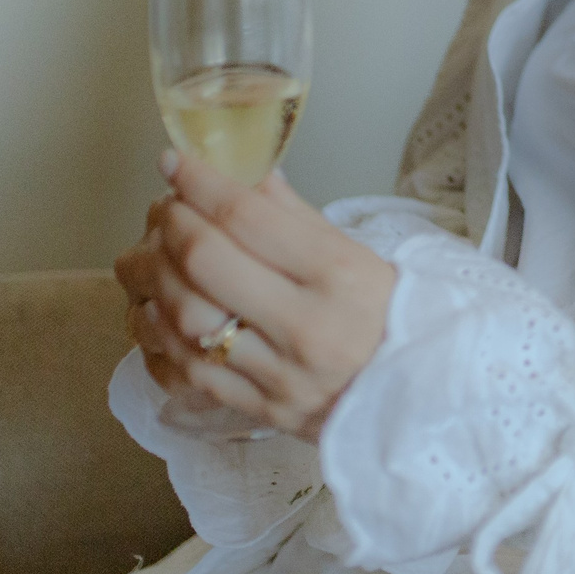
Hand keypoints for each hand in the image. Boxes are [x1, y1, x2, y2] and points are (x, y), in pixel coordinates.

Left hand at [115, 150, 396, 440]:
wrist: (421, 396)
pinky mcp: (263, 410)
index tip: (176, 163)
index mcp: (340, 276)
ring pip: (189, 319)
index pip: (248, 218)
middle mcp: (308, 325)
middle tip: (167, 209)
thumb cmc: (391, 317)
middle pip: (209, 263)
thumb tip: (245, 176)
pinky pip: (191, 372)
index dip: (201, 184)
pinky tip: (159, 310)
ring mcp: (282, 374)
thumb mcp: (358, 257)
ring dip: (158, 279)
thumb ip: (296, 218)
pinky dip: (162, 336)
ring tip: (153, 256)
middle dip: (173, 226)